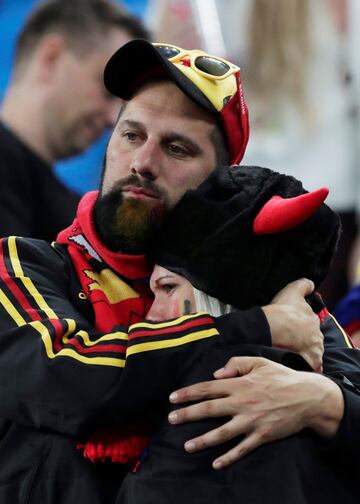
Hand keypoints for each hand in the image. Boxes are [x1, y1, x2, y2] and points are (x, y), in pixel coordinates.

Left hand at [168, 356, 343, 468]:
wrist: (308, 397)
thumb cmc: (282, 377)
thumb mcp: (259, 362)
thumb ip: (236, 363)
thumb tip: (216, 374)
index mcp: (239, 384)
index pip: (208, 388)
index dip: (189, 393)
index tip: (173, 398)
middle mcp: (242, 403)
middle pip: (209, 409)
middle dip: (188, 414)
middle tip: (171, 419)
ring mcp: (251, 421)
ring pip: (222, 432)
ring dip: (203, 440)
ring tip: (187, 446)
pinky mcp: (262, 436)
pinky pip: (242, 449)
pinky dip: (229, 457)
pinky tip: (216, 464)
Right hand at [262, 278, 323, 370]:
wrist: (272, 327)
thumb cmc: (282, 309)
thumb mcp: (293, 290)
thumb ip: (305, 284)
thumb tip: (311, 285)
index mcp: (313, 319)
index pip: (311, 322)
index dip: (302, 323)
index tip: (293, 325)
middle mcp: (317, 334)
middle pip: (313, 337)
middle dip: (306, 338)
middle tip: (291, 338)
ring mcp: (314, 348)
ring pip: (314, 351)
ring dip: (307, 351)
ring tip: (293, 351)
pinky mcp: (309, 360)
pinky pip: (312, 365)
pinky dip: (308, 364)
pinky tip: (299, 362)